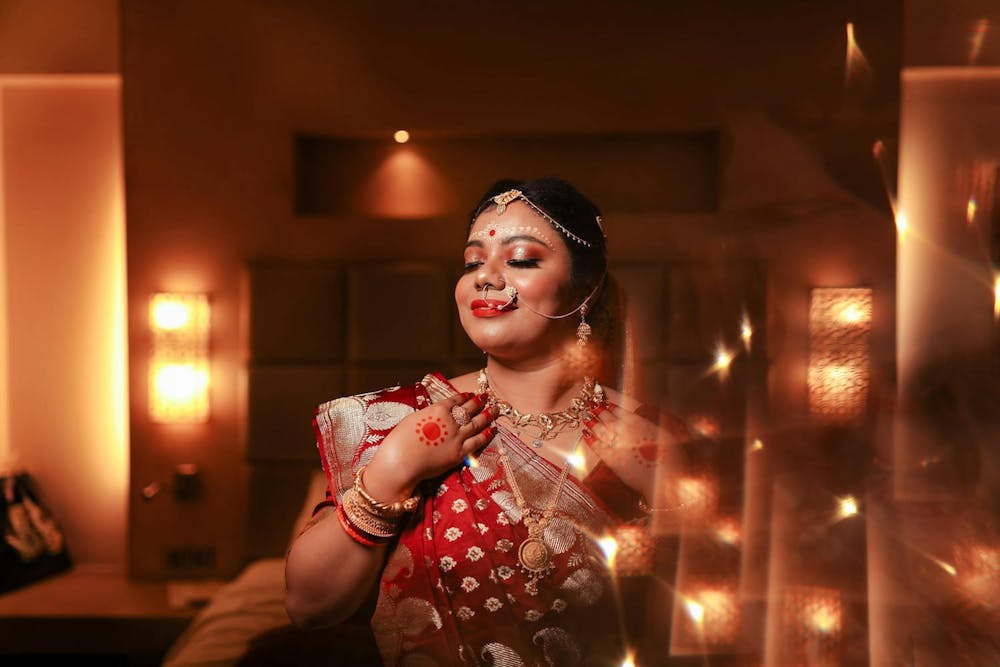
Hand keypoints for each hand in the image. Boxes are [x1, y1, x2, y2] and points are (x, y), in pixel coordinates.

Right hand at [364, 393, 494, 502]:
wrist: (401, 461)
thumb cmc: (400, 441)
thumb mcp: (413, 418)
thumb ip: (428, 415)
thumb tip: (435, 414)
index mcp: (437, 409)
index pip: (455, 400)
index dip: (465, 397)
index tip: (471, 394)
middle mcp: (450, 420)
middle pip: (469, 408)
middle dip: (479, 401)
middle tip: (487, 396)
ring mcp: (457, 436)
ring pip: (477, 422)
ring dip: (487, 415)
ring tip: (495, 409)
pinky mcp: (460, 453)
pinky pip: (477, 441)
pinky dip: (486, 434)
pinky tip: (493, 429)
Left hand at [582, 403, 680, 501]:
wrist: (666, 478)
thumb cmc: (671, 457)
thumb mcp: (665, 433)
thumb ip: (651, 424)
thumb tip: (645, 416)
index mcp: (639, 422)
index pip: (620, 410)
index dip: (611, 406)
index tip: (605, 402)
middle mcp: (624, 430)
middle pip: (607, 417)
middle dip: (598, 410)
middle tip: (590, 405)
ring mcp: (616, 444)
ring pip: (599, 429)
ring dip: (591, 421)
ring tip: (585, 415)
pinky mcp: (611, 459)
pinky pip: (597, 446)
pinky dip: (590, 439)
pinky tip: (585, 434)